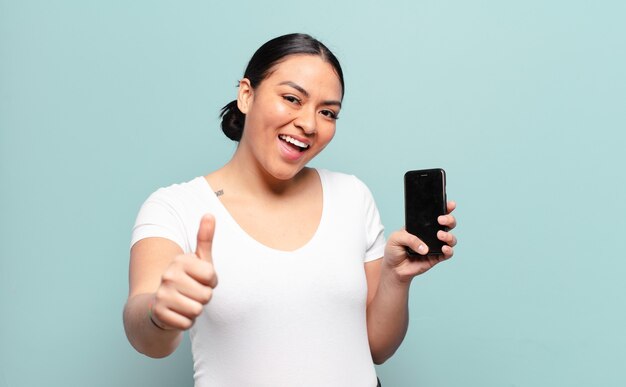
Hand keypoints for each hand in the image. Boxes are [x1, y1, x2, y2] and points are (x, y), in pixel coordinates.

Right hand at [150, 214, 217, 329]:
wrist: (159, 305)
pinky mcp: (158, 314)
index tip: (201, 280)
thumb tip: (210, 214)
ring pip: (197, 310)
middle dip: (203, 298)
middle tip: (192, 294)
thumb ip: (205, 238)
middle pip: (206, 295)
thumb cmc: (187, 280)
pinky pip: (187, 323)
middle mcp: (168, 275)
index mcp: (180, 261)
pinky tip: (177, 314)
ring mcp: (162, 294)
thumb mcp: (198, 260)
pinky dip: (186, 322)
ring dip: (195, 311)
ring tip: (185, 303)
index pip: (212, 276)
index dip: (211, 282)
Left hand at [383, 201, 457, 281]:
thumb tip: (424, 248)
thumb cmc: (394, 250)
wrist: (393, 268)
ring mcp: (435, 246)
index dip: (445, 208)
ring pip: (451, 239)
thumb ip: (409, 239)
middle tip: (441, 220)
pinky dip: (449, 250)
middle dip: (449, 219)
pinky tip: (444, 248)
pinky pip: (448, 253)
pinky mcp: (436, 257)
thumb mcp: (396, 238)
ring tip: (440, 235)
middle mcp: (431, 234)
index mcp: (422, 226)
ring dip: (449, 236)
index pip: (435, 214)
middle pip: (448, 224)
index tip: (450, 204)